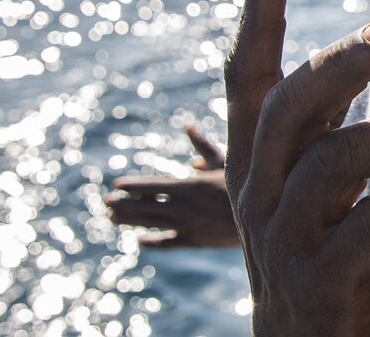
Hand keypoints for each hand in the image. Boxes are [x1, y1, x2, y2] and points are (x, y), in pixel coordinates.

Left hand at [106, 125, 239, 247]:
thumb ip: (203, 147)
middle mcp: (183, 207)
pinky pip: (167, 242)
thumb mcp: (225, 161)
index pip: (151, 186)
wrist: (265, 216)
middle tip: (105, 203)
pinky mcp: (194, 241)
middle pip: (145, 206)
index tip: (115, 185)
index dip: (132, 186)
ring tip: (111, 218)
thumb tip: (188, 127)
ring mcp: (187, 226)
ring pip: (151, 223)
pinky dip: (152, 241)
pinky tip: (139, 240)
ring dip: (130, 220)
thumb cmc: (247, 183)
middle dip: (123, 204)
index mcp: (189, 186)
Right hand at [225, 0, 369, 335]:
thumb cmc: (323, 243)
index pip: (244, 78)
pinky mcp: (319, 282)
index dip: (254, 20)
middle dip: (347, 58)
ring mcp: (283, 238)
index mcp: (254, 158)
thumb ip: (335, 117)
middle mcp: (258, 191)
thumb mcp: (318, 177)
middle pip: (292, 106)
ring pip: (335, 164)